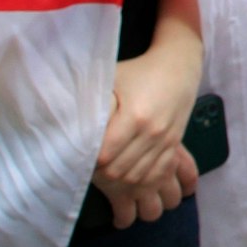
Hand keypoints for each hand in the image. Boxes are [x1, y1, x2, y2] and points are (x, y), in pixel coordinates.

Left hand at [92, 45, 201, 227]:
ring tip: (107, 179)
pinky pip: (159, 173)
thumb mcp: (110, 79)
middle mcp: (153, 132)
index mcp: (135, 116)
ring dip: (122, 182)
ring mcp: (166, 140)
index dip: (89, 161)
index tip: (78, 158)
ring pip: (139, 176)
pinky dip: (143, 181)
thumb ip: (92, 103)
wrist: (179, 64)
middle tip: (88, 170)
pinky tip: (131, 180)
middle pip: (121, 171)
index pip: (105, 155)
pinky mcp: (174, 143)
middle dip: (102, 176)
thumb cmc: (139, 69)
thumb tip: (67, 125)